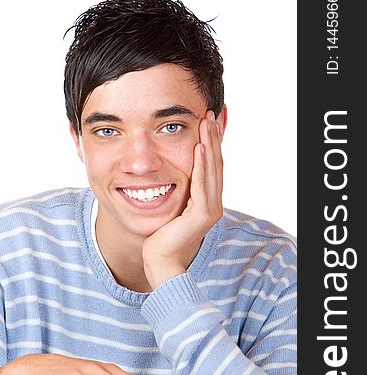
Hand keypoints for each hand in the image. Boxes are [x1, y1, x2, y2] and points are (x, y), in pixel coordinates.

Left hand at [142, 109, 223, 288]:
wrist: (159, 261)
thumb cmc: (160, 237)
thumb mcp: (168, 207)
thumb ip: (172, 191)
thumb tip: (160, 173)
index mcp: (206, 200)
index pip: (210, 165)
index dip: (210, 142)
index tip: (205, 120)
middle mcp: (212, 203)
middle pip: (215, 163)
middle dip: (212, 137)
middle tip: (209, 113)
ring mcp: (210, 209)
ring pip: (212, 170)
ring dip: (209, 144)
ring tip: (206, 122)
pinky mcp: (202, 214)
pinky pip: (202, 184)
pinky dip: (201, 165)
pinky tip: (199, 147)